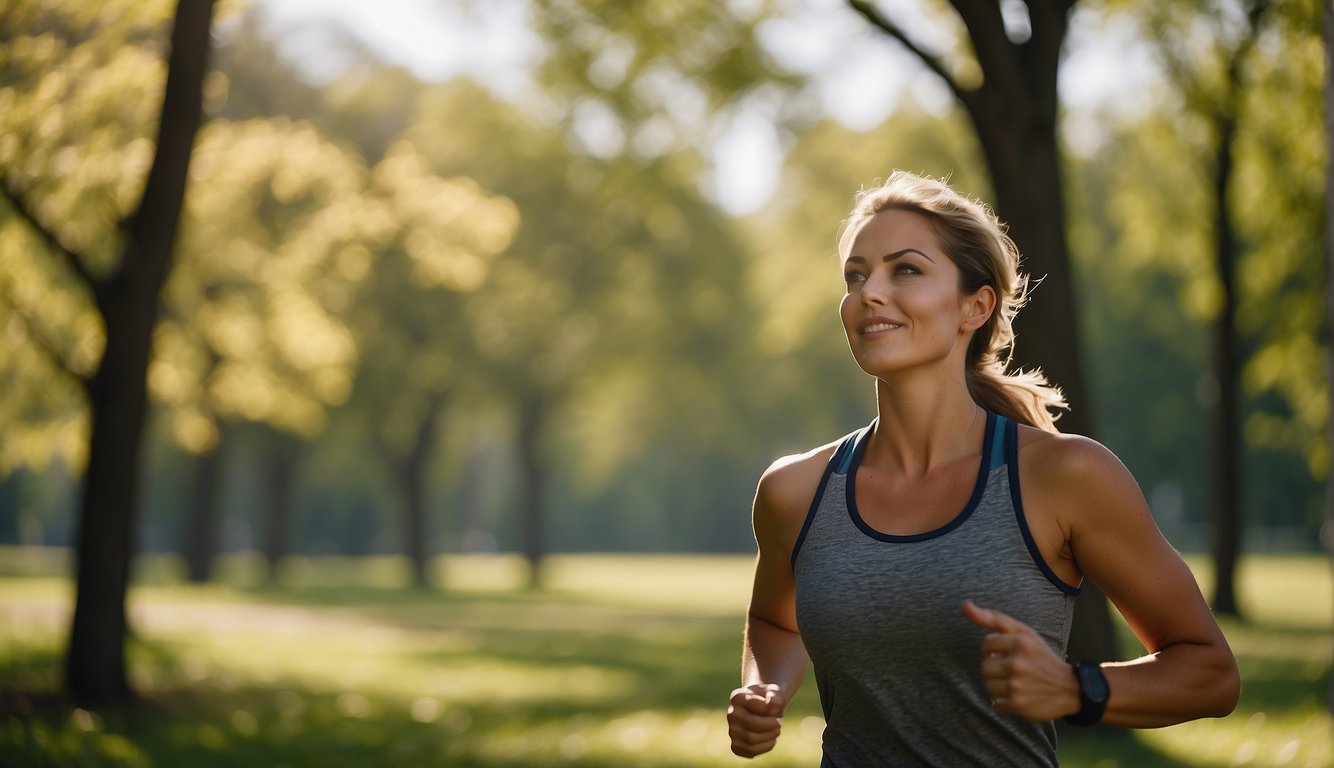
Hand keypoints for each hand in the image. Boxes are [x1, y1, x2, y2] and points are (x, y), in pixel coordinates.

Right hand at [727, 682, 784, 757]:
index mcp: (737, 697)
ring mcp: (732, 731)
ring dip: (769, 737)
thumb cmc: (770, 697)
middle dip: (770, 725)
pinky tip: (771, 740)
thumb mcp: (775, 691)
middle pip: (751, 724)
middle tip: (780, 723)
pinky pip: (749, 751)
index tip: (779, 709)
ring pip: (750, 740)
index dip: (770, 710)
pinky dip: (764, 747)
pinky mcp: (736, 745)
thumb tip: (774, 705)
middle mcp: (731, 714)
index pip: (754, 706)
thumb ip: (775, 695)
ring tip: (777, 731)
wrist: (765, 706)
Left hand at [963, 600, 1079, 720]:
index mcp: (1020, 643)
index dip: (994, 650)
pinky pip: (995, 704)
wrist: (1069, 688)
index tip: (1007, 654)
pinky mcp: (1017, 704)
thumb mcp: (1023, 632)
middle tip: (1013, 670)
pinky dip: (1003, 702)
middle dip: (996, 669)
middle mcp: (1017, 663)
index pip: (986, 644)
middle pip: (984, 667)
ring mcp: (1016, 685)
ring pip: (988, 686)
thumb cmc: (1041, 657)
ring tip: (1015, 683)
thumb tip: (966, 605)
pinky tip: (1017, 696)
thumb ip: (993, 618)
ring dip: (999, 686)